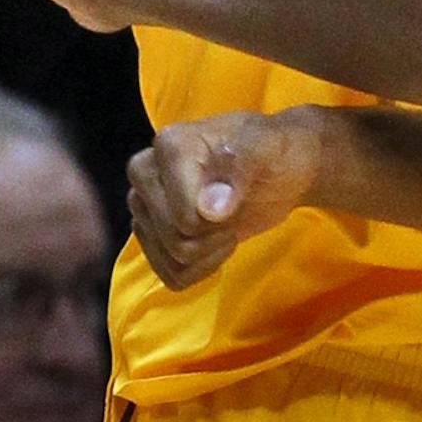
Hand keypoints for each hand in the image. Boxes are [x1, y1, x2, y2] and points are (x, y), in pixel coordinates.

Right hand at [127, 108, 322, 289]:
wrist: (277, 167)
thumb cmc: (272, 154)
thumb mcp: (267, 150)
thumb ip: (239, 171)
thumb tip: (210, 212)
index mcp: (168, 145)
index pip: (184, 217)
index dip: (221, 215)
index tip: (241, 188)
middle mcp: (144, 174)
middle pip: (175, 241)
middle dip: (216, 235)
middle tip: (236, 208)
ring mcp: (144, 206)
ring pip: (172, 261)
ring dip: (212, 252)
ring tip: (228, 221)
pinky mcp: (152, 235)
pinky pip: (172, 276)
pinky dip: (203, 268)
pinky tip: (217, 240)